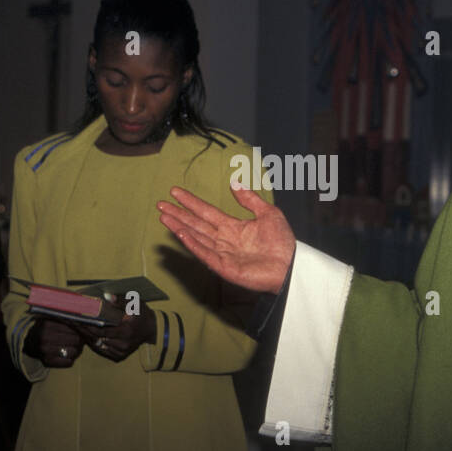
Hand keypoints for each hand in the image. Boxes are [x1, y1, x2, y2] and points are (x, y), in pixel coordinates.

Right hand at [24, 317, 85, 367]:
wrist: (28, 341)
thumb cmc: (45, 328)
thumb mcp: (52, 318)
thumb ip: (66, 317)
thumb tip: (84, 322)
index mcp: (47, 325)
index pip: (74, 328)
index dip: (81, 330)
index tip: (82, 331)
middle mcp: (45, 338)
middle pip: (76, 340)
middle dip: (80, 340)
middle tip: (80, 339)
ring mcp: (45, 352)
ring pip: (74, 352)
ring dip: (77, 350)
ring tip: (74, 347)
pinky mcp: (47, 362)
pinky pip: (69, 363)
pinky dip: (71, 359)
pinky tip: (68, 354)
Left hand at [76, 298, 156, 361]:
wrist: (152, 329)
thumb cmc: (142, 314)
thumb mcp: (135, 303)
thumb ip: (121, 300)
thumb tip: (107, 296)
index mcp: (126, 331)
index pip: (102, 330)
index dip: (88, 325)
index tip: (77, 319)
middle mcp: (123, 344)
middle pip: (97, 338)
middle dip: (84, 330)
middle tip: (72, 322)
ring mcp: (121, 352)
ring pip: (98, 346)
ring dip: (87, 337)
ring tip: (76, 327)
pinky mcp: (119, 356)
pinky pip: (103, 350)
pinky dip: (94, 343)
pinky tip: (87, 335)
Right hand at [157, 185, 294, 293]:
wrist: (291, 264)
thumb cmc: (282, 242)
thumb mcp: (268, 213)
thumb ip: (250, 199)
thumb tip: (235, 183)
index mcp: (233, 227)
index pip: (206, 212)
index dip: (191, 202)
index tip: (175, 192)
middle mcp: (224, 240)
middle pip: (196, 224)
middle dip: (178, 214)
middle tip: (160, 204)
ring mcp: (222, 254)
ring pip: (196, 238)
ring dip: (179, 227)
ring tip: (164, 216)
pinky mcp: (224, 267)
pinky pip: (205, 254)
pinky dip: (192, 244)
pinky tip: (180, 233)